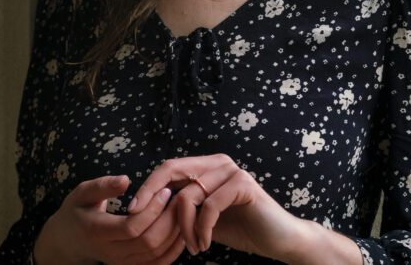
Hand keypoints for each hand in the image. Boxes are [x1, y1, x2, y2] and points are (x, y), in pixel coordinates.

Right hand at [34, 175, 184, 264]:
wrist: (68, 241)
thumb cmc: (76, 211)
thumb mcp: (81, 193)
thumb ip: (102, 186)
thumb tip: (126, 180)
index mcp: (96, 231)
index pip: (131, 227)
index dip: (152, 210)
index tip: (165, 191)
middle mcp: (109, 252)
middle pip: (148, 242)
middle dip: (168, 221)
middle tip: (180, 200)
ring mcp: (121, 263)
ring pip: (156, 255)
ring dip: (174, 235)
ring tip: (181, 212)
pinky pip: (158, 264)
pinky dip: (173, 250)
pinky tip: (179, 231)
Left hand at [130, 154, 359, 263]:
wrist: (279, 240)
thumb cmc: (240, 229)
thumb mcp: (204, 217)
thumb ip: (183, 207)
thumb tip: (147, 208)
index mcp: (207, 166)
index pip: (167, 168)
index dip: (147, 187)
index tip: (131, 210)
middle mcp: (218, 162)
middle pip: (172, 170)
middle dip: (152, 196)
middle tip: (141, 220)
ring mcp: (231, 170)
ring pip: (189, 195)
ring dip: (184, 227)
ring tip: (191, 247)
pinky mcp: (243, 184)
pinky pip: (209, 206)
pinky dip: (201, 229)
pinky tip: (203, 245)